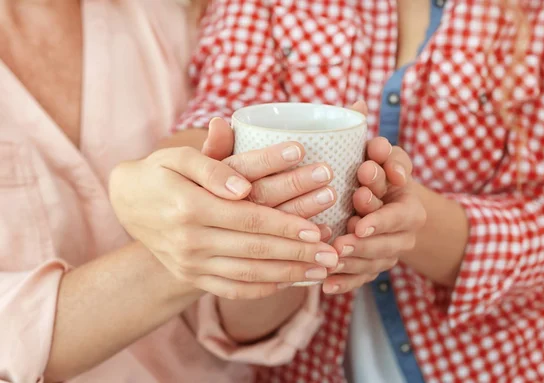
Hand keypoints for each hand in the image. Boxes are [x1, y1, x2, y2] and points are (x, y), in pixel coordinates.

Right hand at [109, 122, 339, 299]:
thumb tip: (242, 186)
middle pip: (255, 250)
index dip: (286, 226)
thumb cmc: (161, 172)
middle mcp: (189, 241)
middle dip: (298, 254)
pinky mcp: (191, 277)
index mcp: (189, 207)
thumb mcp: (179, 157)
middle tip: (332, 255)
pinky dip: (263, 289)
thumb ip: (212, 166)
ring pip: (248, 274)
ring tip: (321, 272)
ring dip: (288, 275)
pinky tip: (290, 282)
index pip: (249, 219)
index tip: (318, 229)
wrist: (129, 203)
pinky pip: (232, 289)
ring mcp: (189, 264)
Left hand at [321, 104, 426, 293]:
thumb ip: (375, 141)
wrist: (392, 210)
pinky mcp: (373, 269)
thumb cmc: (382, 177)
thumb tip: (357, 105)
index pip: (399, 211)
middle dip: (366, 238)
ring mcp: (389, 254)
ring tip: (332, 258)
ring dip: (353, 262)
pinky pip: (361, 280)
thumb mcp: (385, 158)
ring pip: (374, 263)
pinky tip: (325, 284)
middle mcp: (403, 234)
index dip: (383, 208)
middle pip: (388, 242)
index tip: (361, 200)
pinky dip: (345, 283)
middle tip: (344, 237)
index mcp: (409, 206)